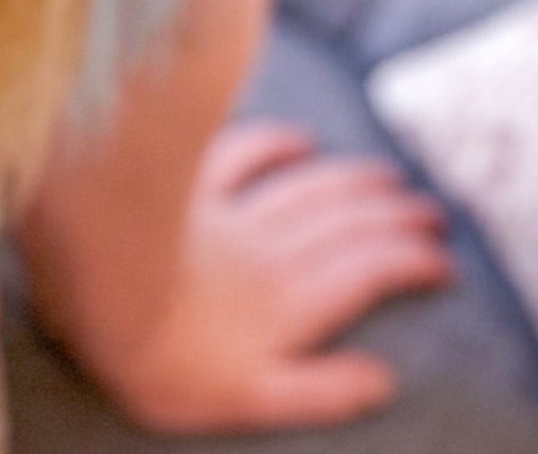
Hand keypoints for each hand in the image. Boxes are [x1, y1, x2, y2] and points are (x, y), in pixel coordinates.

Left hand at [105, 119, 456, 433]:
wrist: (91, 280)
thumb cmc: (163, 358)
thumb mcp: (250, 399)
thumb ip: (321, 390)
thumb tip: (384, 380)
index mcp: (288, 304)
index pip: (366, 273)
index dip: (410, 263)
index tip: (445, 260)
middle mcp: (269, 251)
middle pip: (346, 224)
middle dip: (395, 217)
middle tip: (434, 212)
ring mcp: (228, 213)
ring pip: (307, 189)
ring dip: (353, 181)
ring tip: (390, 178)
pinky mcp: (184, 186)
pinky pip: (242, 155)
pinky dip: (276, 145)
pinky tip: (299, 139)